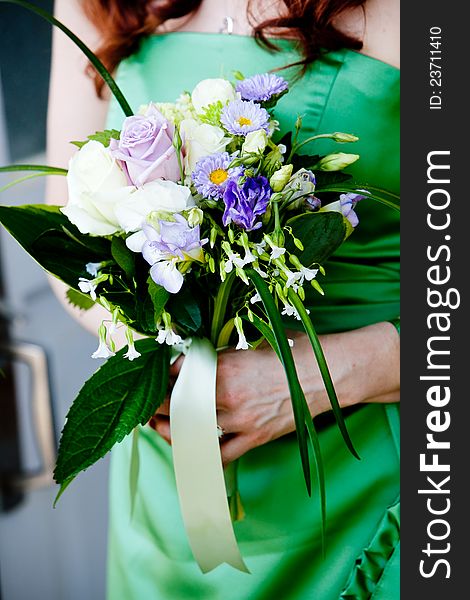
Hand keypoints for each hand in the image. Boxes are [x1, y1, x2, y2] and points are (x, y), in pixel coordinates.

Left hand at [149, 322, 399, 464]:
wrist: (326, 374)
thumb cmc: (291, 350)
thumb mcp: (252, 342)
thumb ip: (221, 352)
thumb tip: (195, 356)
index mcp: (224, 367)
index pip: (179, 375)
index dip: (162, 376)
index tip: (154, 376)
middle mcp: (228, 397)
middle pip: (178, 405)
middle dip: (155, 406)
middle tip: (144, 405)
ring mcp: (241, 421)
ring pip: (193, 433)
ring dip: (170, 431)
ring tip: (157, 427)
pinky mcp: (255, 437)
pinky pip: (221, 455)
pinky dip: (202, 457)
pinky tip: (190, 452)